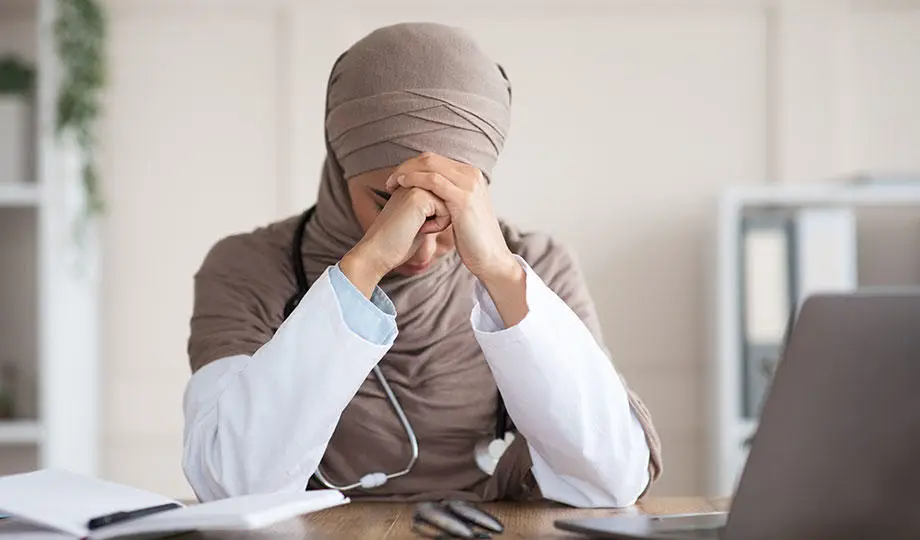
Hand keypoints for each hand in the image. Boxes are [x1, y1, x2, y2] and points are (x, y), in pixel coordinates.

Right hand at [341, 187, 448, 296]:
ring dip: (440, 221)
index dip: (439, 216)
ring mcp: (415, 185)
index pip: (445, 196)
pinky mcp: (418, 195)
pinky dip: (437, 225)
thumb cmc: (400, 242)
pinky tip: (419, 228)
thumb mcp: (421, 220)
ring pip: (450, 202)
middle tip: (418, 226)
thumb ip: (434, 207)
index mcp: (414, 184)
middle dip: (441, 217)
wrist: (379, 252)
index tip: (417, 224)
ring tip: (418, 226)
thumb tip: (455, 205)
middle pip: (450, 198)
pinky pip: (446, 209)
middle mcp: (414, 180)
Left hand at [385, 153, 518, 284]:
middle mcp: (472, 175)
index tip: (396, 179)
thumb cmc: (472, 240)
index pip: (435, 160)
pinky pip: (433, 181)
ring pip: (430, 165)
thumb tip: (430, 195)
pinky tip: (402, 185)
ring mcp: (469, 185)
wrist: (490, 258)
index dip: (412, 167)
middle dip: (406, 166)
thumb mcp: (461, 212)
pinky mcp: (463, 199)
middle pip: (431, 159)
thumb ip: (449, 198)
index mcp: (471, 175)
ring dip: (406, 172)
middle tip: (390, 180)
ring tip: (391, 184)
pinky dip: (414, 180)